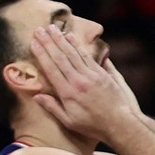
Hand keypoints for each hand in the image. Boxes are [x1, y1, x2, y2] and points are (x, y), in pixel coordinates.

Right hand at [31, 25, 136, 139]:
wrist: (120, 123)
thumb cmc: (94, 126)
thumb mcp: (69, 121)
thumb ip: (52, 107)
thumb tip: (36, 96)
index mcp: (68, 93)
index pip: (51, 69)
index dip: (41, 54)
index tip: (33, 42)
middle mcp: (79, 81)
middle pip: (60, 57)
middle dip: (49, 42)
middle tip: (39, 29)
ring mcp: (91, 76)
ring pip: (73, 54)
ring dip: (62, 40)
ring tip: (53, 28)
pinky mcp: (102, 74)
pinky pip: (87, 56)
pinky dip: (78, 46)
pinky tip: (71, 37)